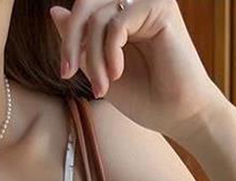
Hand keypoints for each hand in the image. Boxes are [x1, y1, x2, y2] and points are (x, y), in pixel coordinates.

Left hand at [49, 0, 229, 141]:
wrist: (180, 115)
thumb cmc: (147, 98)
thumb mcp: (100, 69)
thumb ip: (81, 42)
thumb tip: (55, 11)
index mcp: (125, 14)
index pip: (84, 10)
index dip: (68, 39)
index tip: (66, 73)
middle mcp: (137, 2)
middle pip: (85, 5)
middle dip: (71, 42)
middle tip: (68, 75)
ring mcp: (150, 2)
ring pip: (98, 15)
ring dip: (92, 57)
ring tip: (102, 87)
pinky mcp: (161, 7)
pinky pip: (117, 22)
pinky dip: (109, 52)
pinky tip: (116, 74)